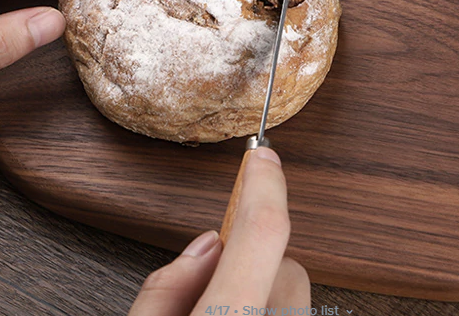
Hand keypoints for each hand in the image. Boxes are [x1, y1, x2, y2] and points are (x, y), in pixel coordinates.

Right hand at [129, 147, 310, 315]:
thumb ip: (164, 289)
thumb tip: (206, 248)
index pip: (260, 234)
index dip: (263, 187)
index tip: (262, 158)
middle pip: (287, 268)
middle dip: (254, 267)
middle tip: (211, 294)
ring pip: (294, 293)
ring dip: (263, 294)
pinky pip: (292, 312)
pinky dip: (269, 311)